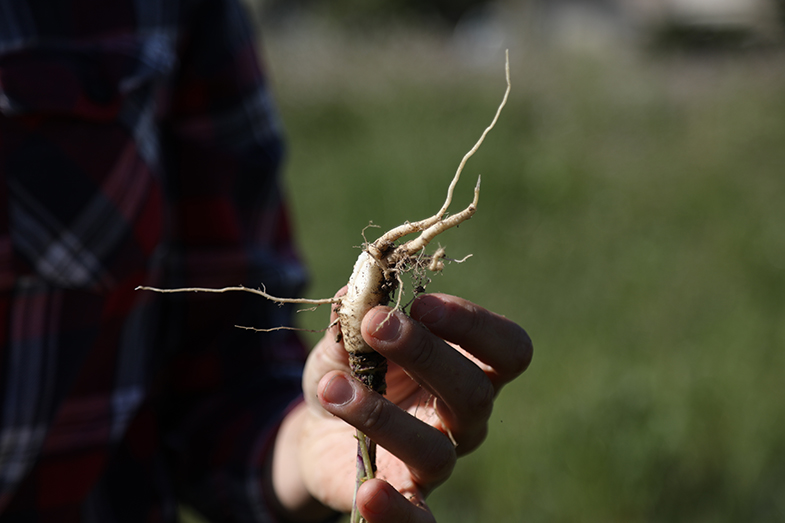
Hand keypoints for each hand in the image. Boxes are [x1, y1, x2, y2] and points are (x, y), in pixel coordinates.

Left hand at [270, 292, 532, 521]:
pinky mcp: (406, 498)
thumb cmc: (349, 369)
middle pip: (474, 392)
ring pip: (436, 450)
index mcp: (468, 366)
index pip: (508, 349)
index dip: (473, 324)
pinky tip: (368, 491)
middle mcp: (464, 417)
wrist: (318, 425)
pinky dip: (396, 513)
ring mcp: (438, 461)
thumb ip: (353, 316)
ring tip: (333, 387)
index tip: (421, 302)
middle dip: (426, 352)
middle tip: (374, 325)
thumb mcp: (346, 338)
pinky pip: (419, 520)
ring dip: (381, 414)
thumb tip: (358, 288)